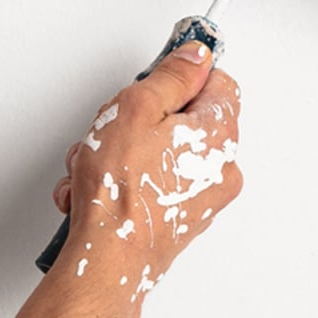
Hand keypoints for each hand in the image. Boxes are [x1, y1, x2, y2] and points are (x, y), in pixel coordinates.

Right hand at [51, 41, 242, 294]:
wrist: (107, 261)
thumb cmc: (122, 192)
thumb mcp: (138, 108)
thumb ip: (172, 76)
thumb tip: (195, 56)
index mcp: (220, 132)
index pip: (218, 83)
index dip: (183, 77)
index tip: (157, 78)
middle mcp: (223, 166)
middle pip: (185, 120)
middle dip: (140, 121)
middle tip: (113, 130)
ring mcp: (205, 196)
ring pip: (162, 153)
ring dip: (122, 155)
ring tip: (94, 168)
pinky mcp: (183, 219)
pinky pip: (156, 185)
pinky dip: (126, 184)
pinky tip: (95, 192)